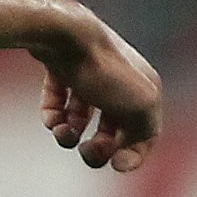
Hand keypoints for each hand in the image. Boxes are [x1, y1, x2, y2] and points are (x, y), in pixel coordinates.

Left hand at [31, 6, 163, 173]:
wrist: (63, 33)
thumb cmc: (104, 70)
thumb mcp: (140, 105)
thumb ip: (145, 133)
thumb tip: (126, 155)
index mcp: (143, 86)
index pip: (144, 132)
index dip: (133, 154)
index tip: (115, 164)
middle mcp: (120, 79)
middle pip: (111, 128)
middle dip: (99, 148)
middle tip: (86, 152)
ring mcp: (88, 73)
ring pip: (81, 117)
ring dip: (71, 135)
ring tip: (62, 133)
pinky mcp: (61, 67)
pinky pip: (57, 102)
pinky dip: (54, 115)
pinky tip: (52, 119)